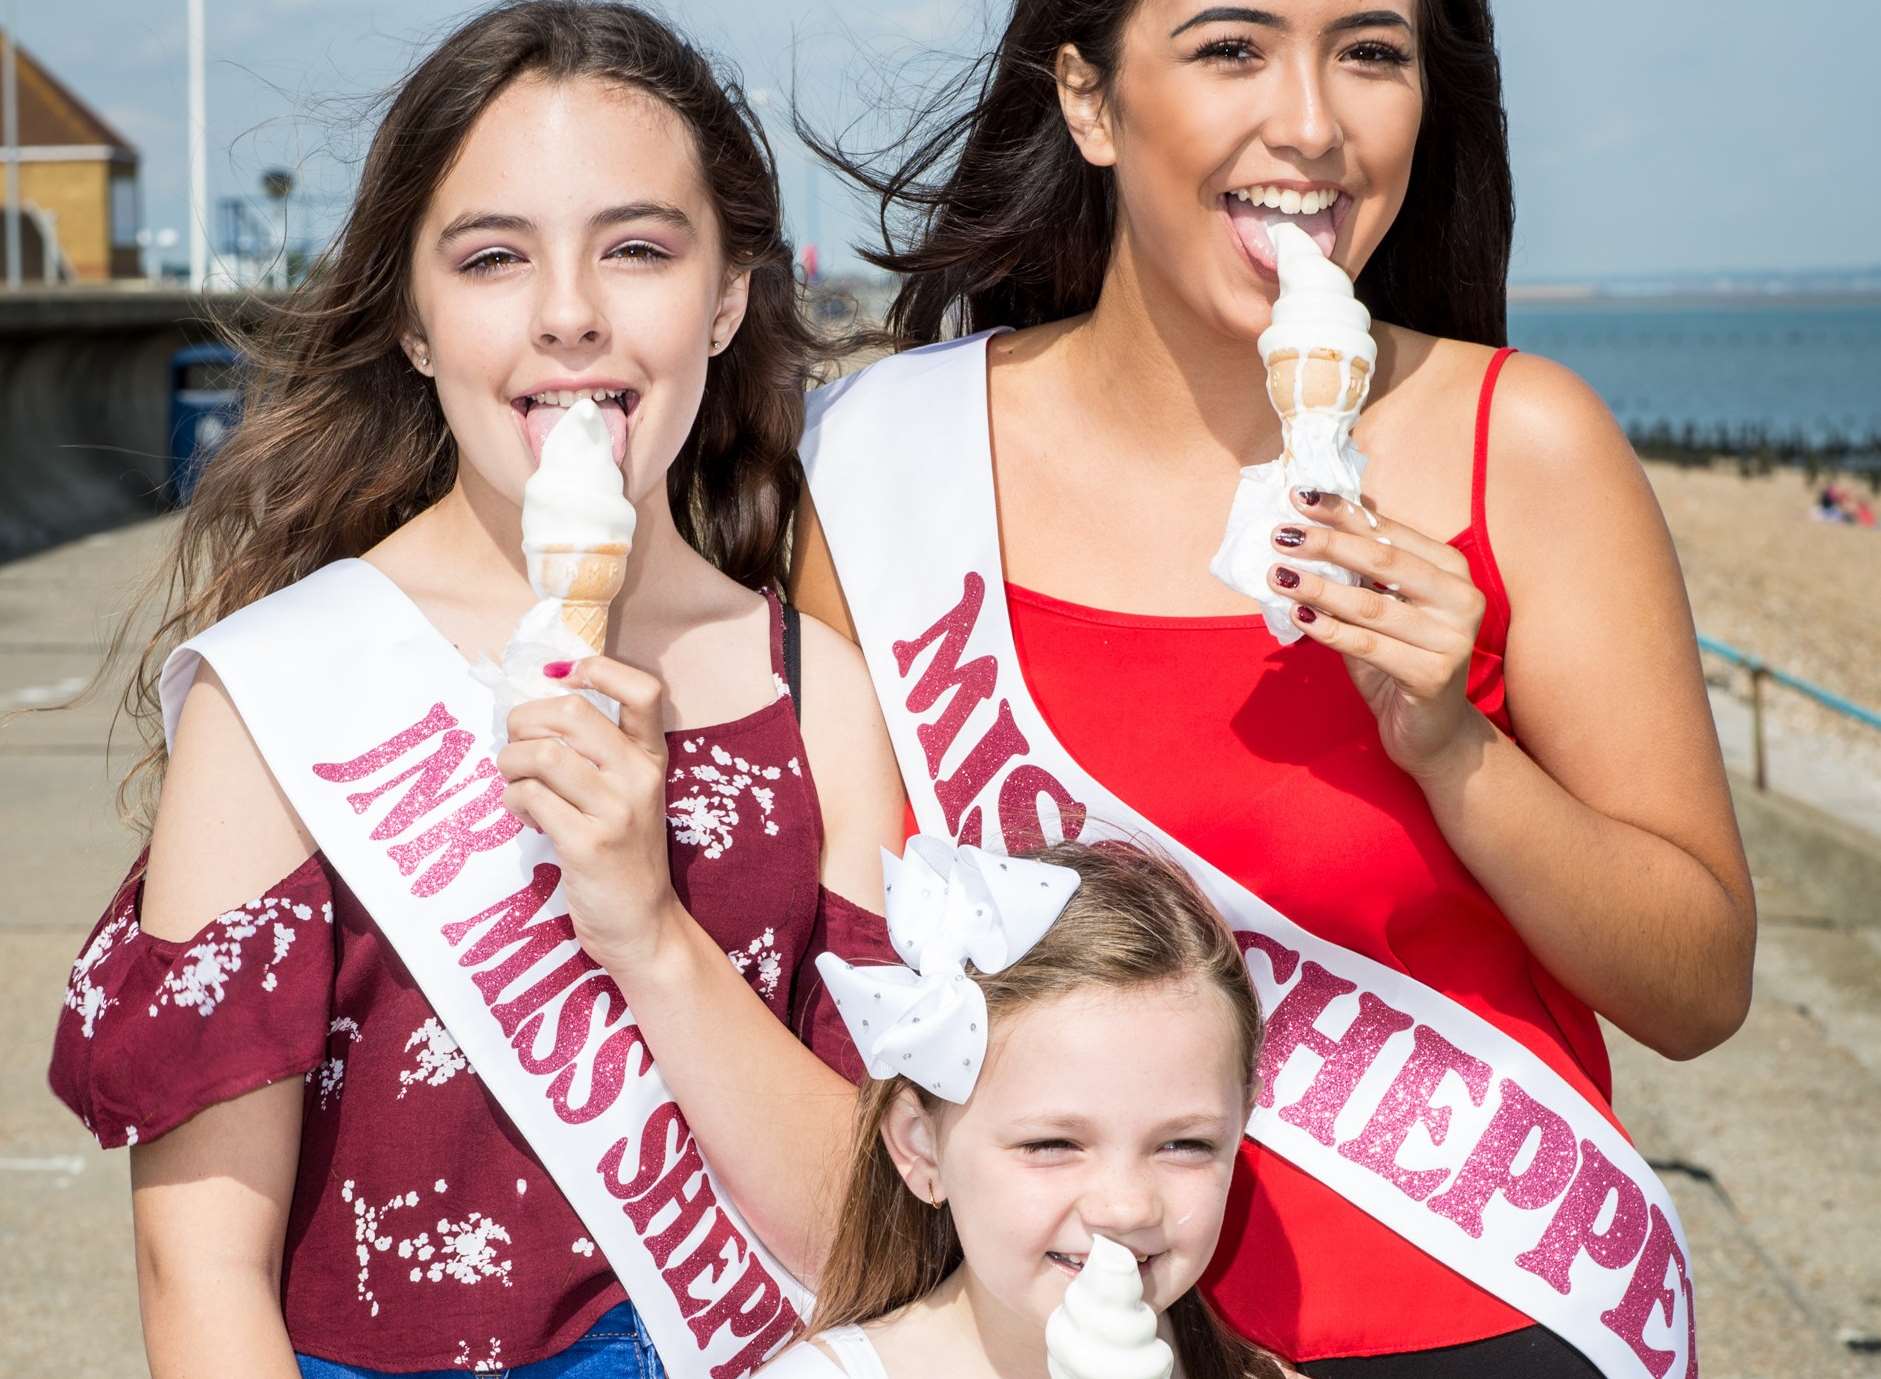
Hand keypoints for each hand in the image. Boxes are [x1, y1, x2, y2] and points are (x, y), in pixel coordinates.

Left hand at [496, 658, 678, 975]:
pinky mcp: (588, 844)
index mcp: (651, 759)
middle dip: (524, 722)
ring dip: (509, 764)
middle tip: (515, 746)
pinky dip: (512, 802)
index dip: (598, 668)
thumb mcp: (627, 796)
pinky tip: (522, 815)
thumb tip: (530, 713)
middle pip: (571, 714)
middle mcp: (639, 778)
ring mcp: (616, 811)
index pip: (644, 691)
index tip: (562, 678)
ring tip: (514, 784)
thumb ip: (596, 755)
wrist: (643, 926)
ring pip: (541, 756)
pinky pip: (529, 798)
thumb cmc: (624, 855)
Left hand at [1268, 488, 1490, 780]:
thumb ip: (1360, 569)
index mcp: (1451, 569)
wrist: (1430, 732)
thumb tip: (1314, 517)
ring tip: (1278, 575)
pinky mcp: (1434, 676)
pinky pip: (1369, 646)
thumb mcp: (1381, 606)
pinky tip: (1299, 617)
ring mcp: (1452, 638)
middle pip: (1384, 561)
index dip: (1344, 512)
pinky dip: (1330, 631)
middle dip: (1327, 544)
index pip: (1389, 531)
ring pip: (1371, 605)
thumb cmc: (1399, 659)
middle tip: (1281, 534)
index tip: (1299, 497)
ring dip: (1319, 588)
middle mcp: (1461, 598)